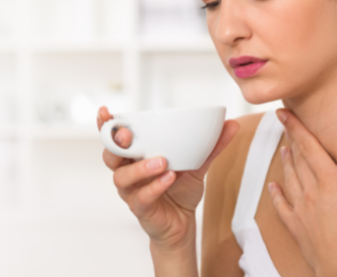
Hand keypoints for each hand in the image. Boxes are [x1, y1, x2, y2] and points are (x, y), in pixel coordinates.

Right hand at [98, 106, 239, 249]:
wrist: (184, 224)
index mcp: (135, 156)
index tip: (105, 111)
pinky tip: (169, 178)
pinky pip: (142, 197)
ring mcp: (132, 192)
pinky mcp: (141, 209)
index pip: (114, 138)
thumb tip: (231, 123)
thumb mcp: (198, 164)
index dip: (105, 125)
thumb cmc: (181, 190)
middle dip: (116, 143)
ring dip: (140, 167)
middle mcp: (128, 172)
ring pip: (122, 177)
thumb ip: (211, 145)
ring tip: (161, 161)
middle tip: (127, 134)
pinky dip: (154, 187)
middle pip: (110, 156)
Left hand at [268, 109, 336, 276]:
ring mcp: (300, 209)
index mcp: (331, 183)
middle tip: (283, 123)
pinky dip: (276, 193)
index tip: (283, 112)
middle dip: (291, 139)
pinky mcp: (295, 225)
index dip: (296, 127)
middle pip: (298, 159)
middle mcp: (311, 192)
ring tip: (283, 148)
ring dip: (285, 161)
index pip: (310, 147)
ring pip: (289, 178)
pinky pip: (281, 205)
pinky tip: (273, 186)